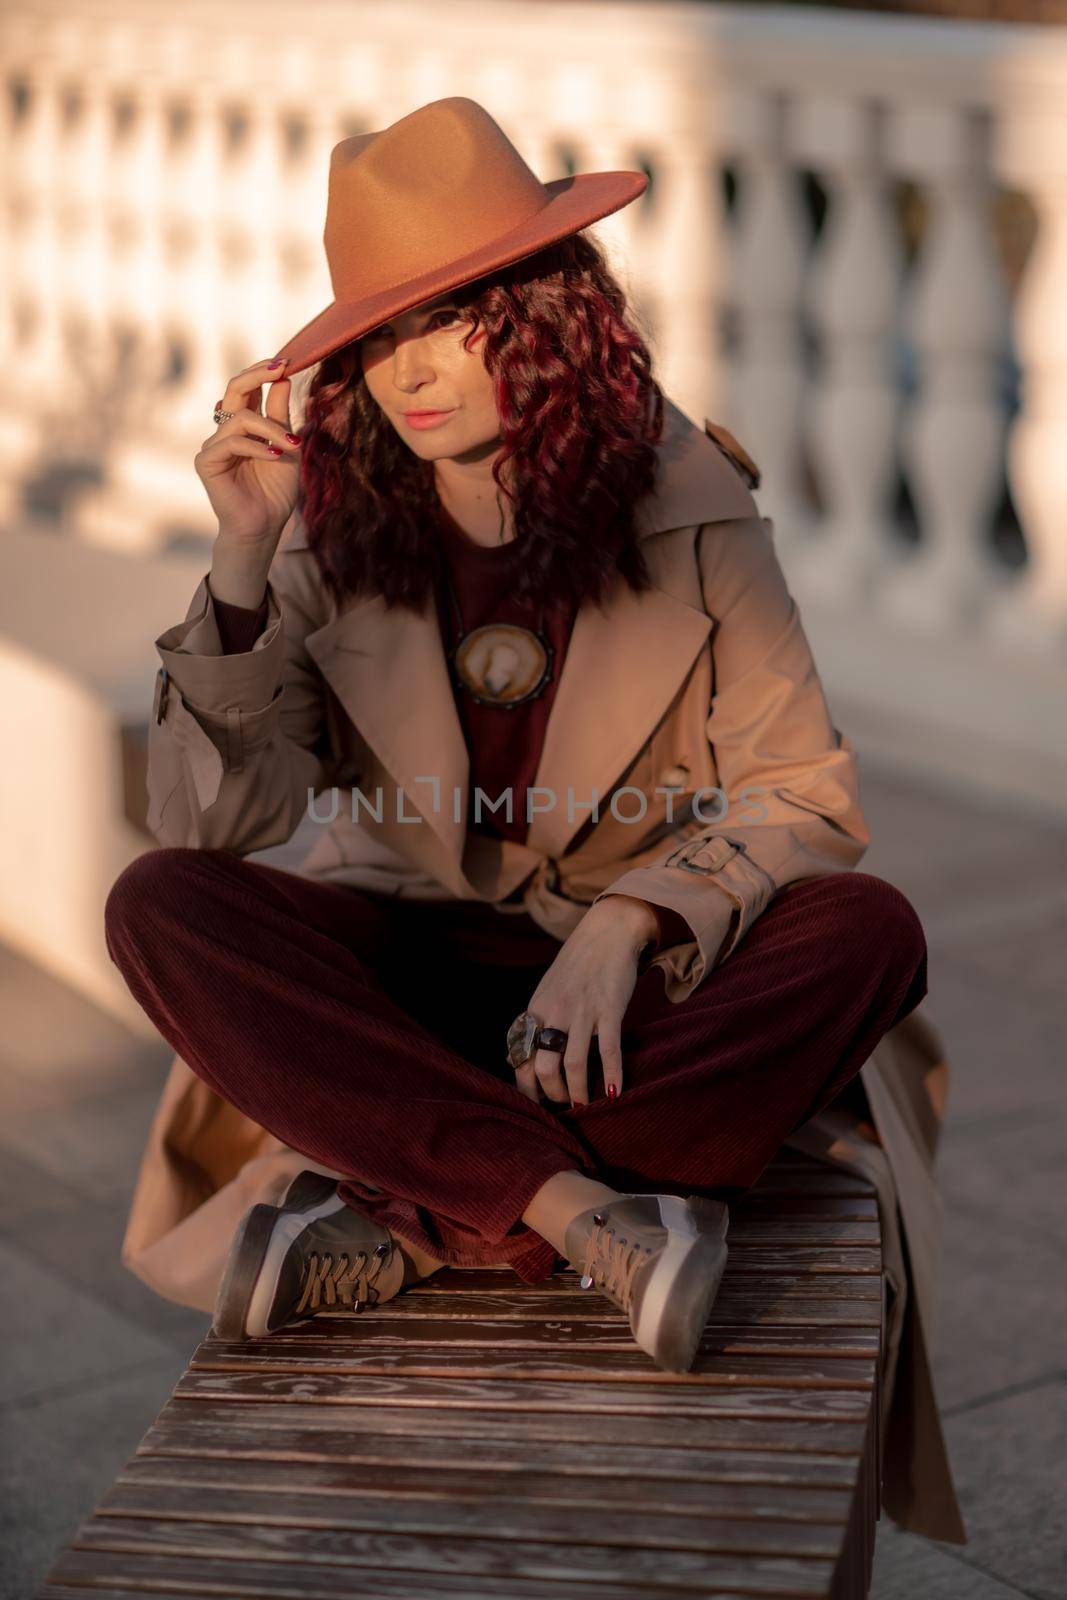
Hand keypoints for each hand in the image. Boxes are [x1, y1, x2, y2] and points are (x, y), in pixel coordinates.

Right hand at [195, 357, 301, 552]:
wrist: (265, 525)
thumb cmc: (276, 491)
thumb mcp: (286, 446)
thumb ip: (280, 415)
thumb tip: (283, 378)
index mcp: (245, 424)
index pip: (249, 388)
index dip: (264, 372)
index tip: (287, 361)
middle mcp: (226, 430)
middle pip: (235, 388)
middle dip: (258, 374)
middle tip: (280, 367)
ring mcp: (213, 444)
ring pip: (241, 418)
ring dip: (270, 429)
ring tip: (290, 446)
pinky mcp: (206, 461)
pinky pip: (232, 443)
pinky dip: (257, 447)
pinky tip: (275, 457)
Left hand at [511, 895, 657, 1109]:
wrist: (607, 933)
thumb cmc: (577, 965)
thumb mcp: (546, 991)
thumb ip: (531, 1026)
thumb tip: (511, 1060)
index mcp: (536, 1009)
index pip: (520, 1057)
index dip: (526, 1086)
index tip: (537, 1102)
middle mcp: (555, 1012)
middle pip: (543, 1066)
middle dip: (552, 1094)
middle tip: (563, 1105)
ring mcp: (583, 1011)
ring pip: (573, 1063)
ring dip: (578, 1092)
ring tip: (585, 1105)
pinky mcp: (609, 1009)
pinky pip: (609, 1050)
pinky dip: (611, 1075)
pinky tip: (614, 1093)